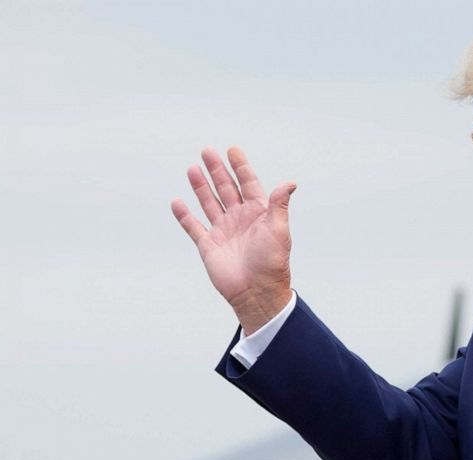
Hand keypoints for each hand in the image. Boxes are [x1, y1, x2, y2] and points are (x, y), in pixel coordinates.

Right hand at [171, 146, 295, 334]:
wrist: (257, 292)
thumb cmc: (272, 262)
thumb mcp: (279, 230)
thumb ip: (279, 205)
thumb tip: (291, 182)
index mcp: (258, 213)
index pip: (248, 184)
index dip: (241, 167)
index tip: (233, 150)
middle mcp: (240, 219)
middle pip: (226, 189)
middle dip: (217, 170)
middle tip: (207, 151)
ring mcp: (223, 231)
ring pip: (209, 203)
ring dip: (201, 186)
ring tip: (192, 168)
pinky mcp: (208, 245)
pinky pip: (193, 227)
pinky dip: (184, 215)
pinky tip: (177, 201)